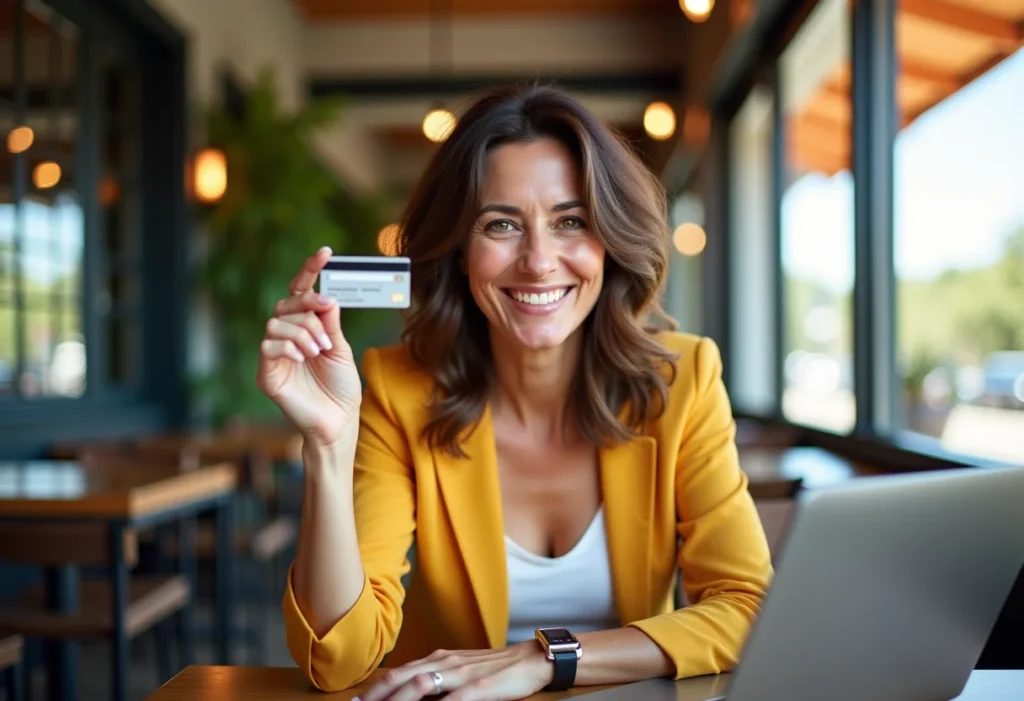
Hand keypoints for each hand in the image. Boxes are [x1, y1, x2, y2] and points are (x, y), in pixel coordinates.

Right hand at [256, 246, 361, 449]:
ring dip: (303, 332)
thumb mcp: (340, 348)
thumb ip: (330, 323)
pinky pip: (267, 347)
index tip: (325, 253)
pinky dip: (288, 347)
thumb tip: (326, 295)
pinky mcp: (266, 374)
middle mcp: (287, 337)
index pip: (301, 292)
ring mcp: (274, 355)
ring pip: (276, 323)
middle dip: (308, 307)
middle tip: (326, 323)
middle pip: (286, 303)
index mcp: (305, 328)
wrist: (339, 422)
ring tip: (319, 351)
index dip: (309, 271)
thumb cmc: (341, 388)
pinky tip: (302, 358)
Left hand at [358, 643, 553, 700]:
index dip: (377, 687)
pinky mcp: (481, 685)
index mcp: (440, 658)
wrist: (532, 659)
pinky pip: (455, 698)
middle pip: (403, 677)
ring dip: (398, 699)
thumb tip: (412, 693)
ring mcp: (463, 673)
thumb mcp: (462, 670)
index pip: (401, 672)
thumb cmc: (496, 668)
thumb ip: (438, 678)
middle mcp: (446, 662)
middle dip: (378, 695)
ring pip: (421, 683)